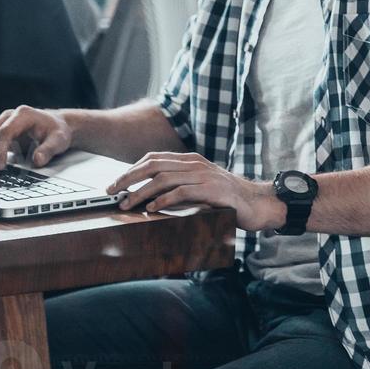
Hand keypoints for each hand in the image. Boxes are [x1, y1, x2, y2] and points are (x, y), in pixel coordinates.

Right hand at [0, 105, 74, 169]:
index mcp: (23, 114)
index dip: (0, 149)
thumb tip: (37, 160)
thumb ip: (48, 150)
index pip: (5, 131)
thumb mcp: (59, 140)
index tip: (0, 165)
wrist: (55, 125)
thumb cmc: (56, 131)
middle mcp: (9, 115)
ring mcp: (2, 121)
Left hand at [107, 152, 285, 230]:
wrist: (258, 204)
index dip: (130, 170)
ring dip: (141, 192)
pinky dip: (163, 201)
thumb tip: (148, 198)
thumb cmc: (227, 200)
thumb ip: (178, 188)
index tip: (114, 184)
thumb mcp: (199, 189)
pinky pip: (182, 192)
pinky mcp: (212, 190)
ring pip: (163, 178)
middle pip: (153, 165)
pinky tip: (152, 209)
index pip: (153, 158)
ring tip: (128, 204)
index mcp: (190, 161)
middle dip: (128, 178)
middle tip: (112, 193)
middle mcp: (195, 163)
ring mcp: (204, 175)